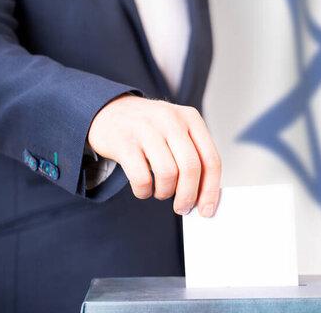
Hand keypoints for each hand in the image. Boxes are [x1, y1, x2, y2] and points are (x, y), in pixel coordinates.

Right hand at [87, 94, 220, 216]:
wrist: (109, 110)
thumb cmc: (149, 128)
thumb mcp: (177, 131)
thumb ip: (193, 156)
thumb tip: (205, 195)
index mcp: (191, 118)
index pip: (211, 159)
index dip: (211, 189)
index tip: (207, 209)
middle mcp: (171, 120)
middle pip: (191, 168)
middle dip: (188, 196)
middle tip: (182, 207)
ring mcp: (147, 129)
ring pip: (168, 174)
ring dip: (165, 192)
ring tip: (160, 191)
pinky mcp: (124, 142)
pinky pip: (141, 178)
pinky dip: (144, 191)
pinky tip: (143, 188)